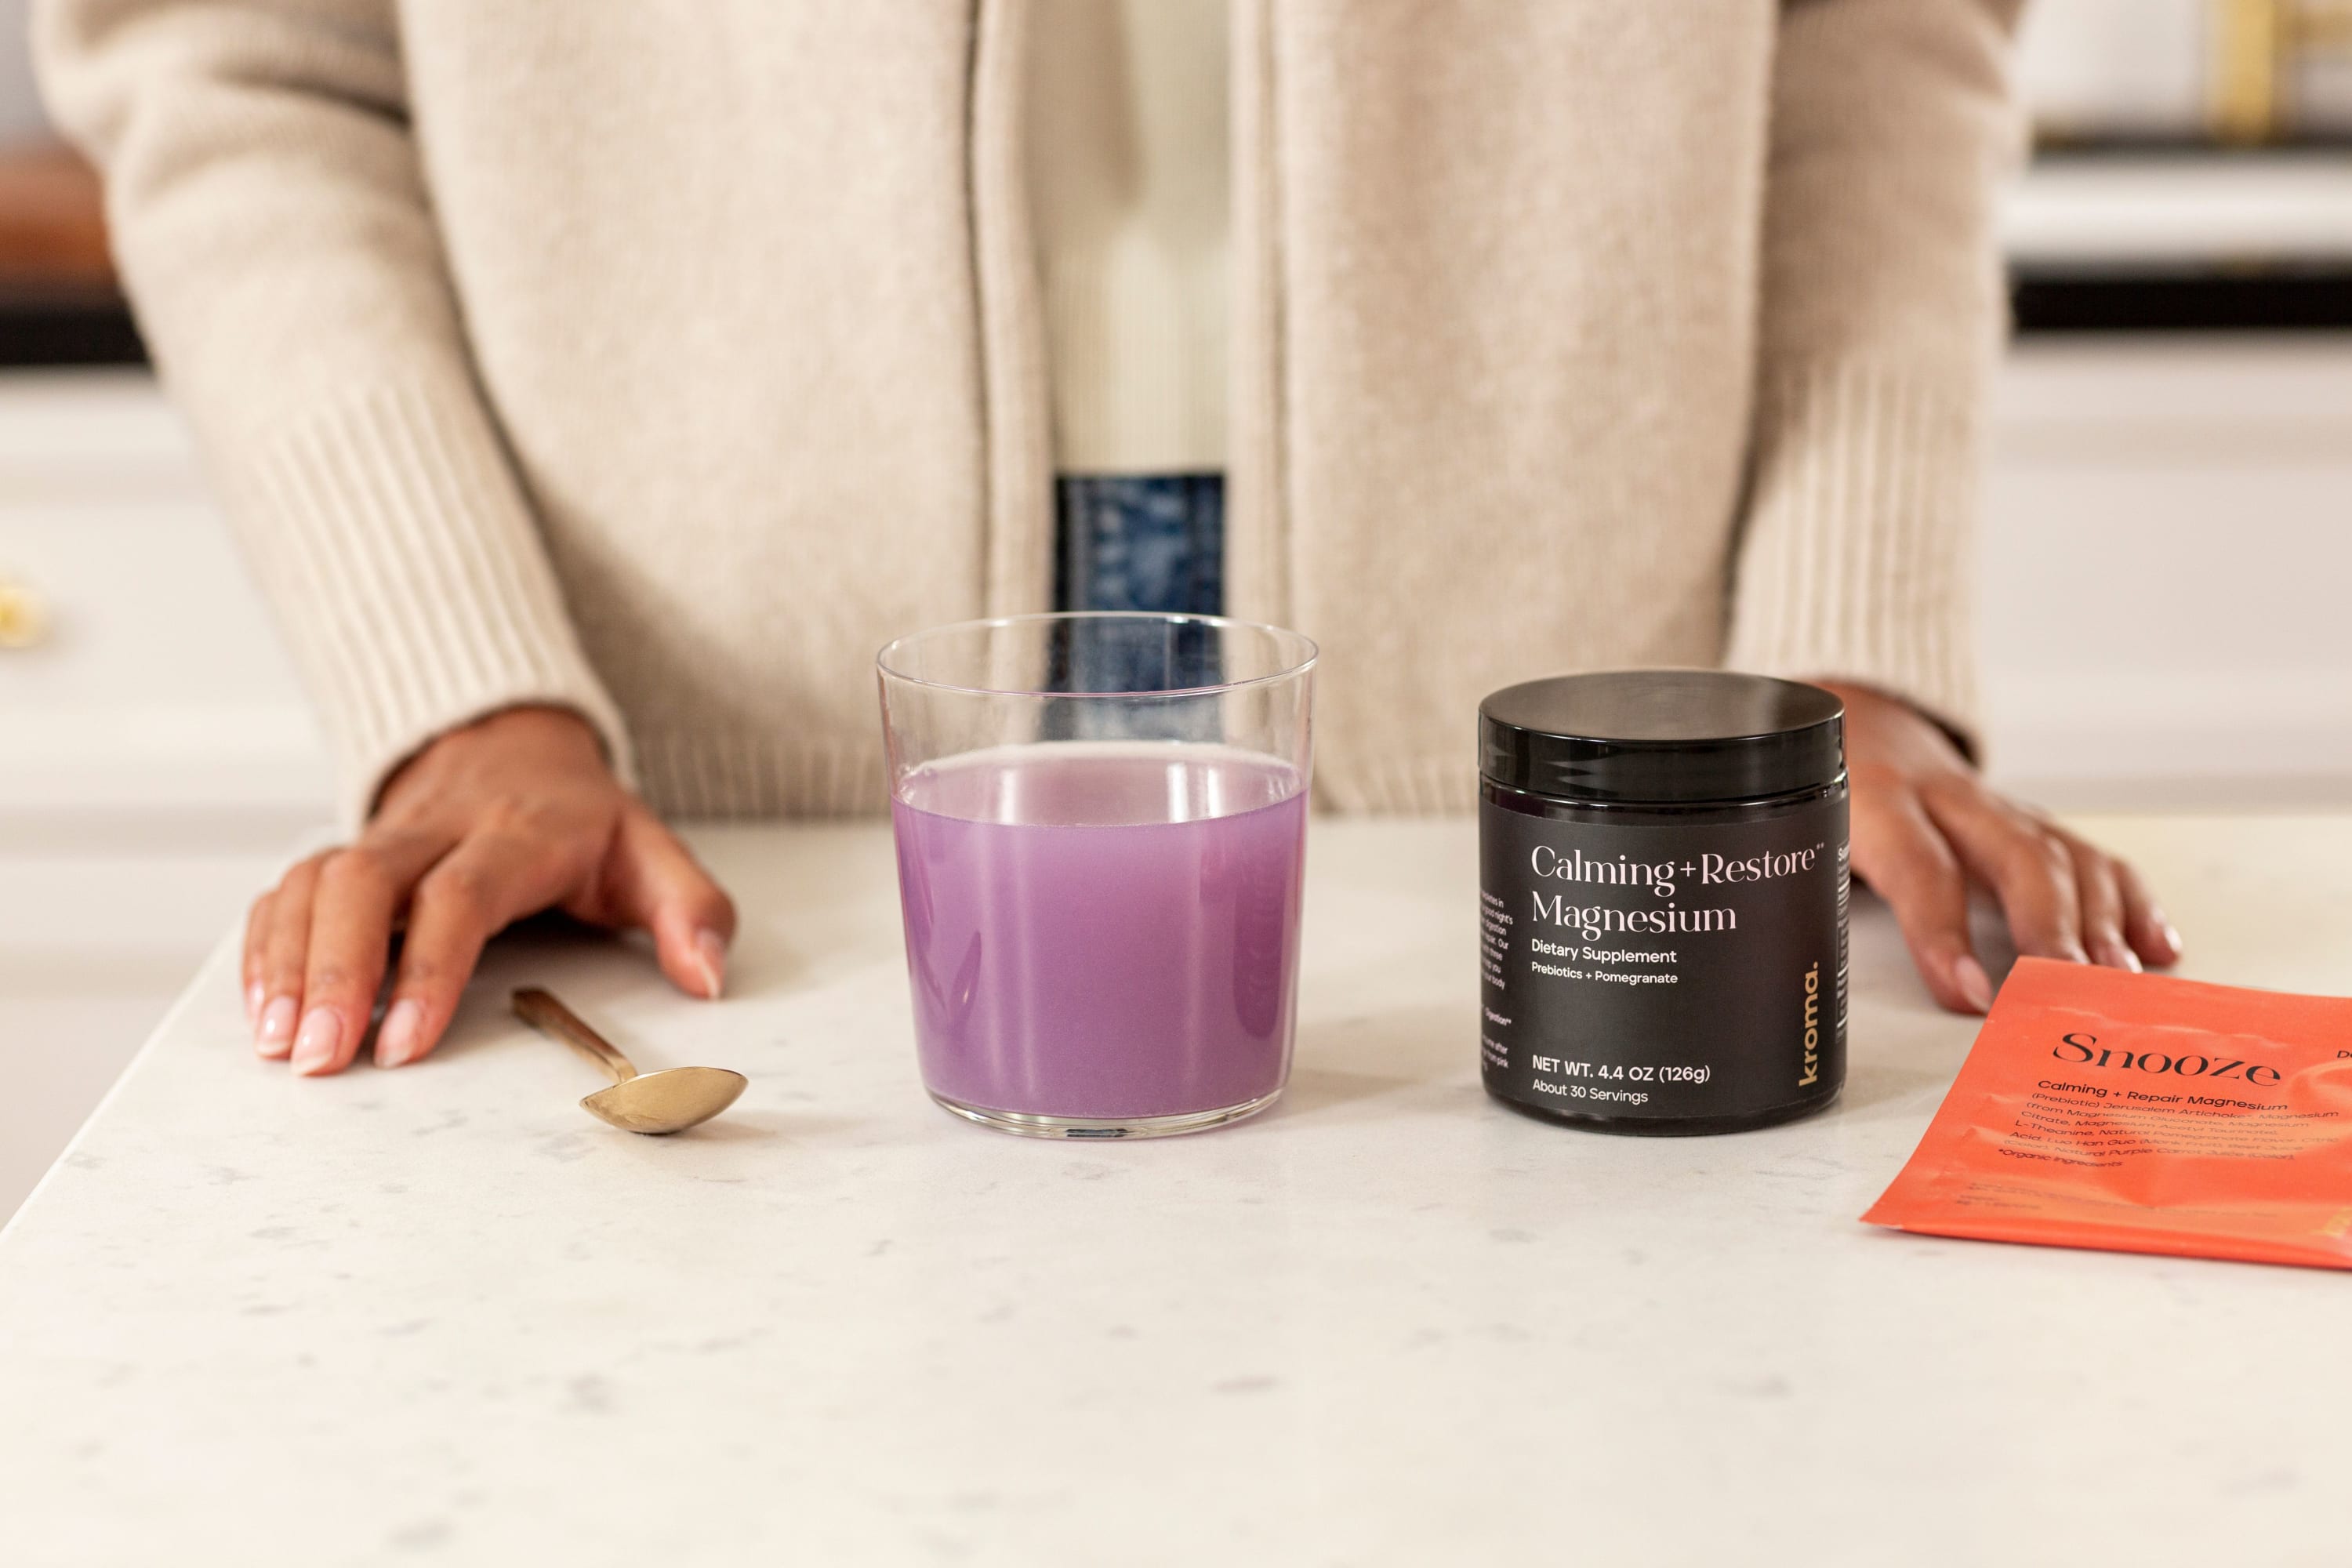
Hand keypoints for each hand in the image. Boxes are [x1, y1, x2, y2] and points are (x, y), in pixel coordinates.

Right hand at [242, 706, 734, 1075]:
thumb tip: (708, 979)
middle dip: (334, 973)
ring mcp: (380, 839)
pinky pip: (285, 891)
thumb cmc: (581, 817)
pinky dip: (264, 946)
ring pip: (311, 883)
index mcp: (516, 833)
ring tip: (281, 1048)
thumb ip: (691, 909)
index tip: (403, 1044)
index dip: (428, 968)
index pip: (459, 895)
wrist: (510, 742)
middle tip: (318, 1059)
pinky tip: (261, 1011)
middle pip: (361, 884)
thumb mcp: (652, 850)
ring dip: (286, 965)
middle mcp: (434, 830)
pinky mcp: (340, 854)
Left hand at [1821, 682, 2179, 1014]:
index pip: (1917, 865)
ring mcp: (2003, 808)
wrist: (1864, 721)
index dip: (1943, 932)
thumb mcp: (1809, 833)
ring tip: (2116, 982)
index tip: (1970, 992)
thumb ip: (1815, 894)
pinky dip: (2131, 903)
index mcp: (1878, 800)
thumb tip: (1820, 983)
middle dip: (2048, 926)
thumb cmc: (1835, 792)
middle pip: (2017, 855)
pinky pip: (2094, 857)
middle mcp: (1951, 799)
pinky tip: (2155, 950)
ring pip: (2064, 855)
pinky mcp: (2035, 822)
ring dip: (2098, 923)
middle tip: (2067, 990)